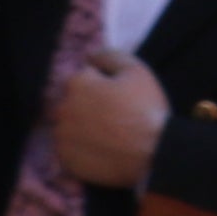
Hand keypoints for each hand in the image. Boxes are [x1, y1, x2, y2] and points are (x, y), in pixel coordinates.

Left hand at [48, 48, 165, 190]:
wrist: (154, 153)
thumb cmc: (146, 109)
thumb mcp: (137, 71)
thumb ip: (110, 56)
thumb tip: (90, 55)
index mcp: (77, 84)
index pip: (87, 78)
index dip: (107, 86)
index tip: (123, 97)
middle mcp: (62, 108)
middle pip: (76, 102)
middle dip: (92, 106)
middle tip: (118, 118)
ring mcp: (62, 136)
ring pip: (72, 127)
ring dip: (86, 128)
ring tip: (112, 137)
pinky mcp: (66, 160)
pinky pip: (72, 150)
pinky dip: (84, 150)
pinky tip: (105, 151)